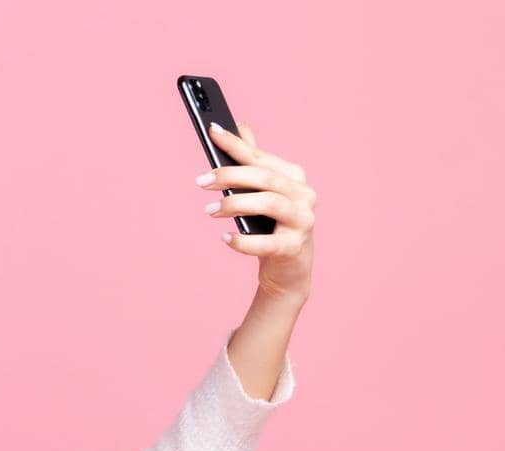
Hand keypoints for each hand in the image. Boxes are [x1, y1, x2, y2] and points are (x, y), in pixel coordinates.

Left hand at [198, 121, 316, 302]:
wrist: (289, 270)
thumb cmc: (272, 226)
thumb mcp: (263, 192)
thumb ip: (254, 162)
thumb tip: (240, 126)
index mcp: (294, 176)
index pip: (260, 157)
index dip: (236, 144)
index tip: (211, 131)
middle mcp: (303, 195)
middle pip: (264, 177)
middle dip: (230, 176)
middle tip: (201, 181)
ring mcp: (302, 221)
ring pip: (268, 203)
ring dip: (234, 204)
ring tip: (210, 210)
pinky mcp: (294, 247)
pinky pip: (266, 243)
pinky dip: (242, 241)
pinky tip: (225, 238)